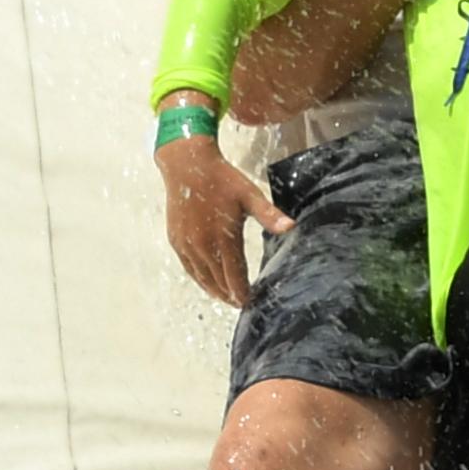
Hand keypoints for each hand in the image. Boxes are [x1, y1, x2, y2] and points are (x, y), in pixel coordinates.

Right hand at [160, 135, 292, 307]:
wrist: (187, 165)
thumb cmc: (222, 179)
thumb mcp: (249, 194)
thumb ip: (269, 215)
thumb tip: (292, 227)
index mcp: (223, 238)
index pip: (234, 276)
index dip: (242, 292)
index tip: (250, 302)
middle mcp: (203, 246)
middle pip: (218, 281)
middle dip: (230, 295)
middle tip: (241, 304)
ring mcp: (187, 245)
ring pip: (202, 278)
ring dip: (214, 290)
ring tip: (227, 298)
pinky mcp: (176, 241)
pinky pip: (189, 268)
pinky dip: (199, 279)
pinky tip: (206, 282)